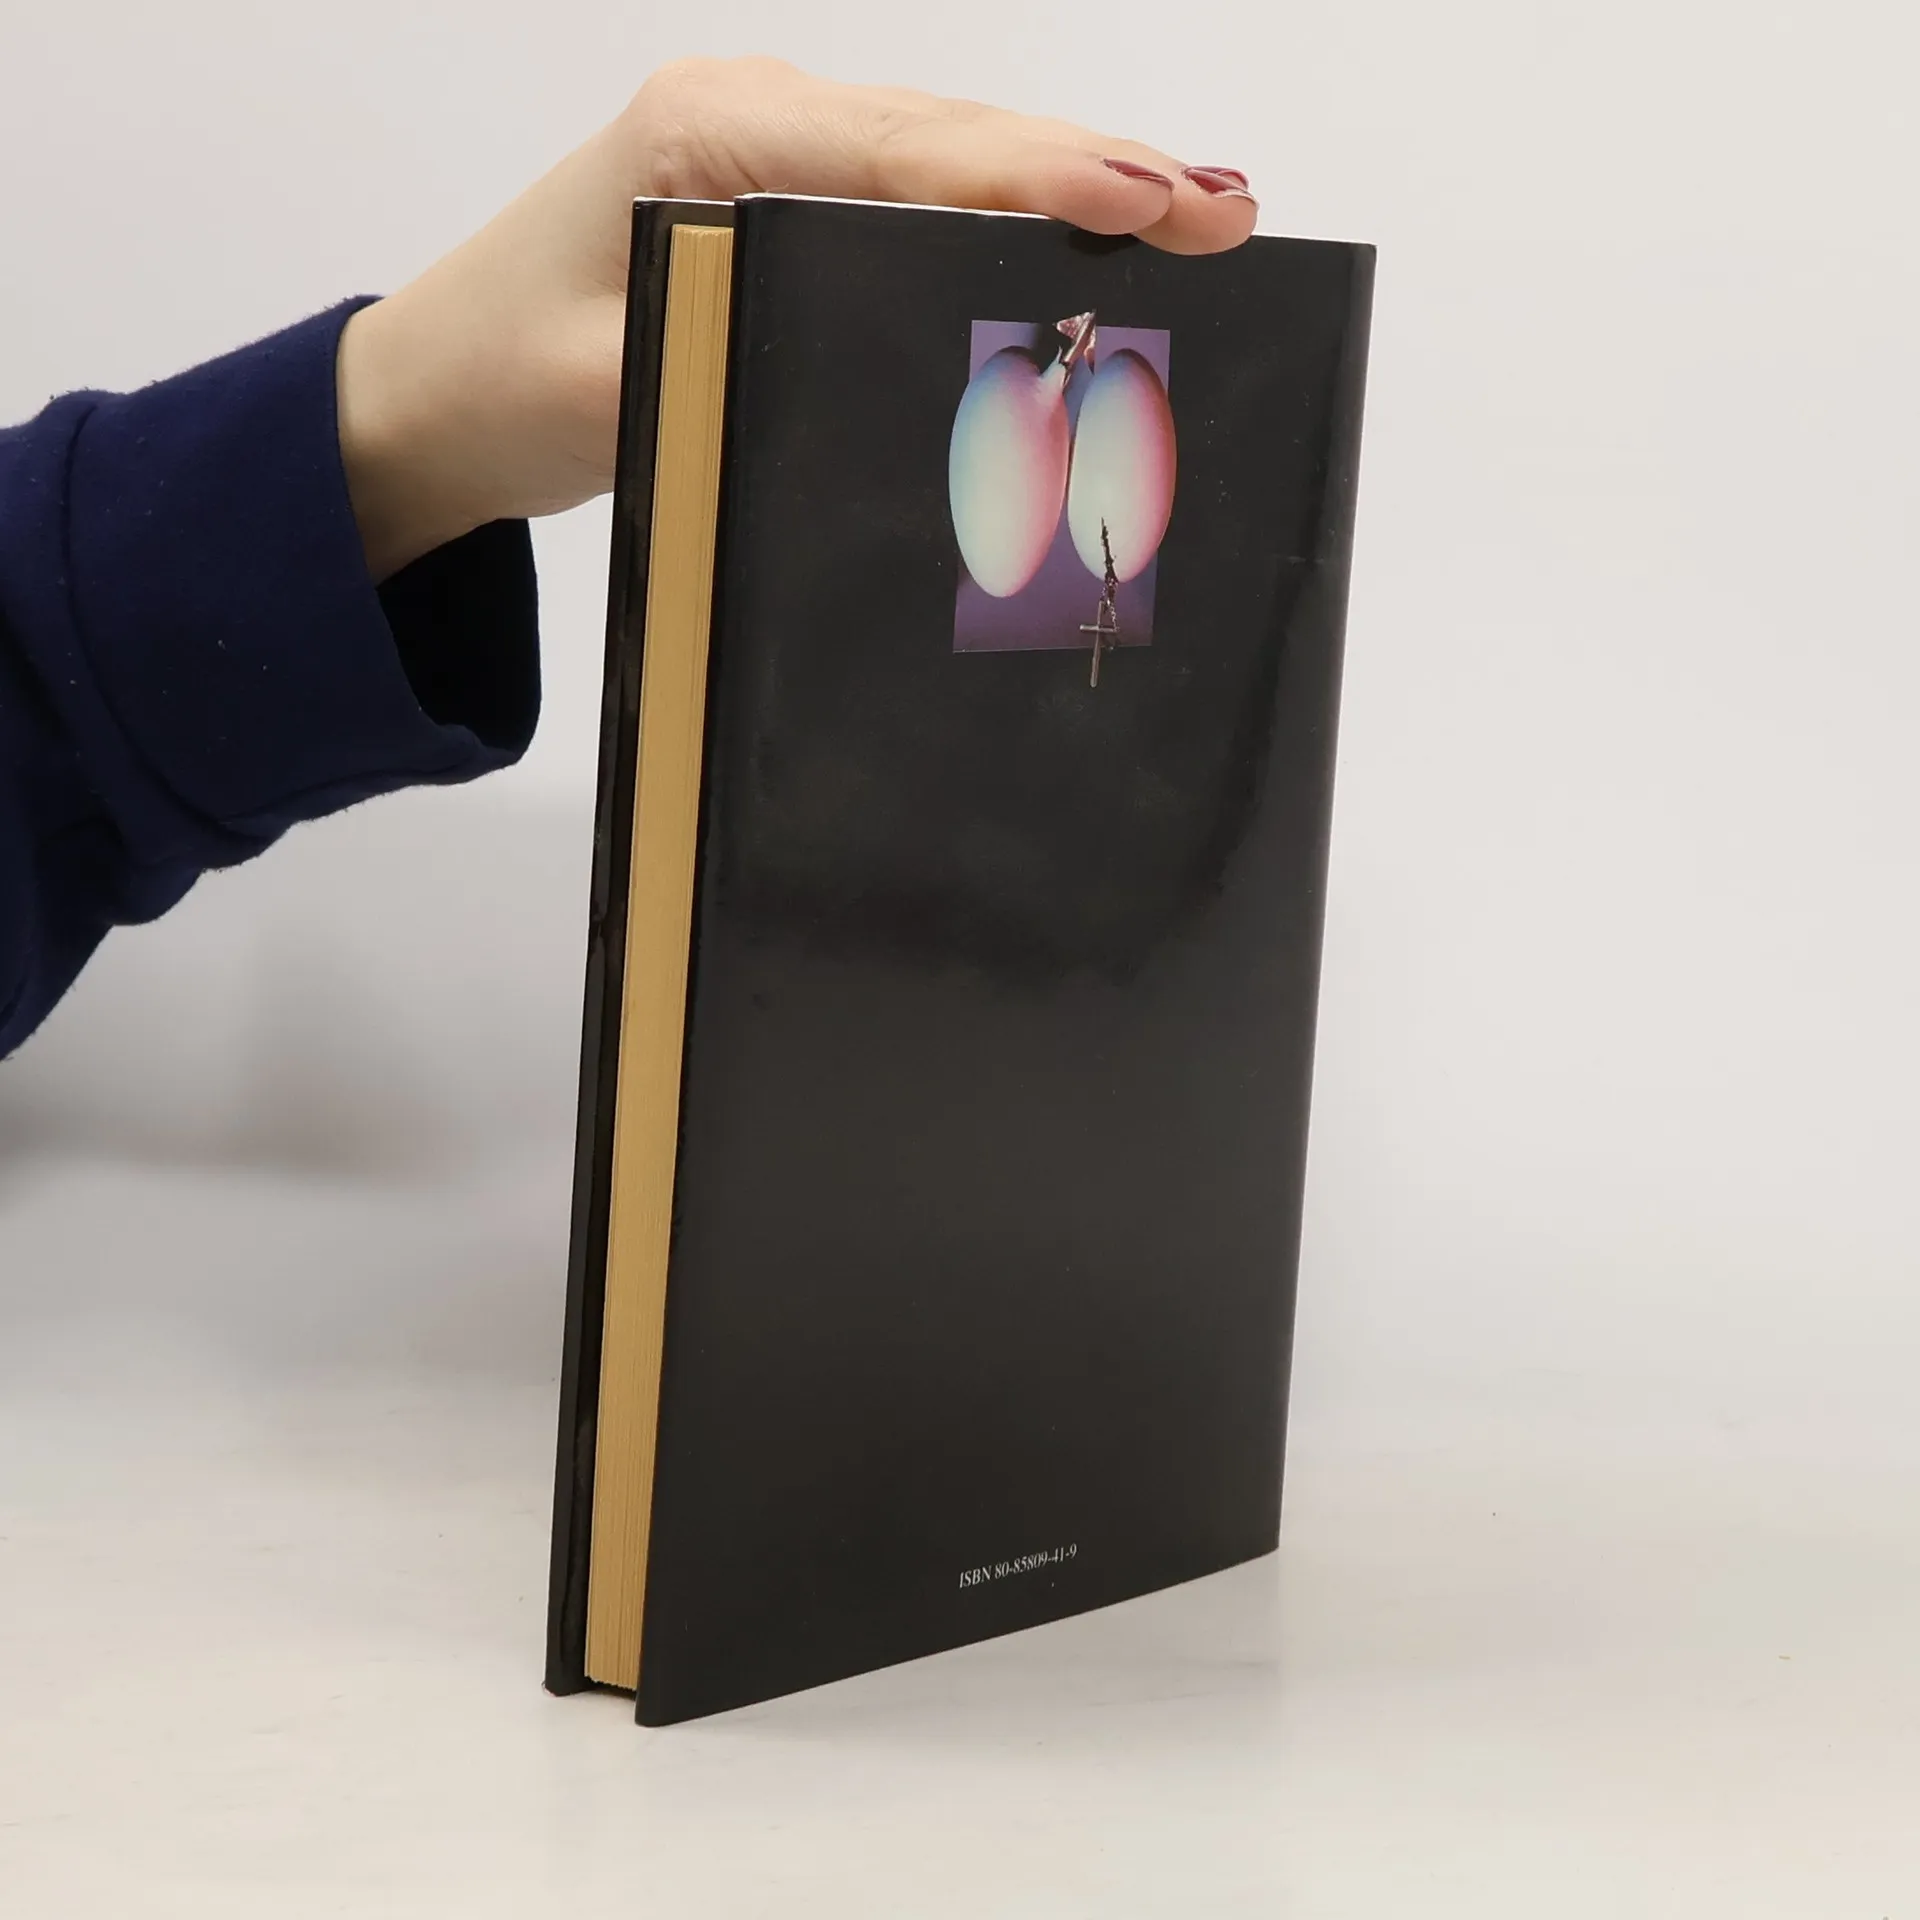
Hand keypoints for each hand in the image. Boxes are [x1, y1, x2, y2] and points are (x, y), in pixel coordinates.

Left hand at [336, 57, 1258, 579]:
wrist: (429, 392)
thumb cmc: (510, 384)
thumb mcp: (628, 388)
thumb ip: (749, 353)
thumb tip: (896, 365)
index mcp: (712, 138)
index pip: (912, 151)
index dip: (1043, 175)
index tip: (1154, 197)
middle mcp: (750, 116)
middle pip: (953, 134)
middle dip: (1095, 168)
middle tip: (1226, 210)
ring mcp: (766, 144)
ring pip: (946, 150)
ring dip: (1066, 178)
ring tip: (1193, 210)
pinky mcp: (773, 190)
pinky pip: (913, 183)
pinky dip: (1004, 203)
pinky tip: (1082, 219)